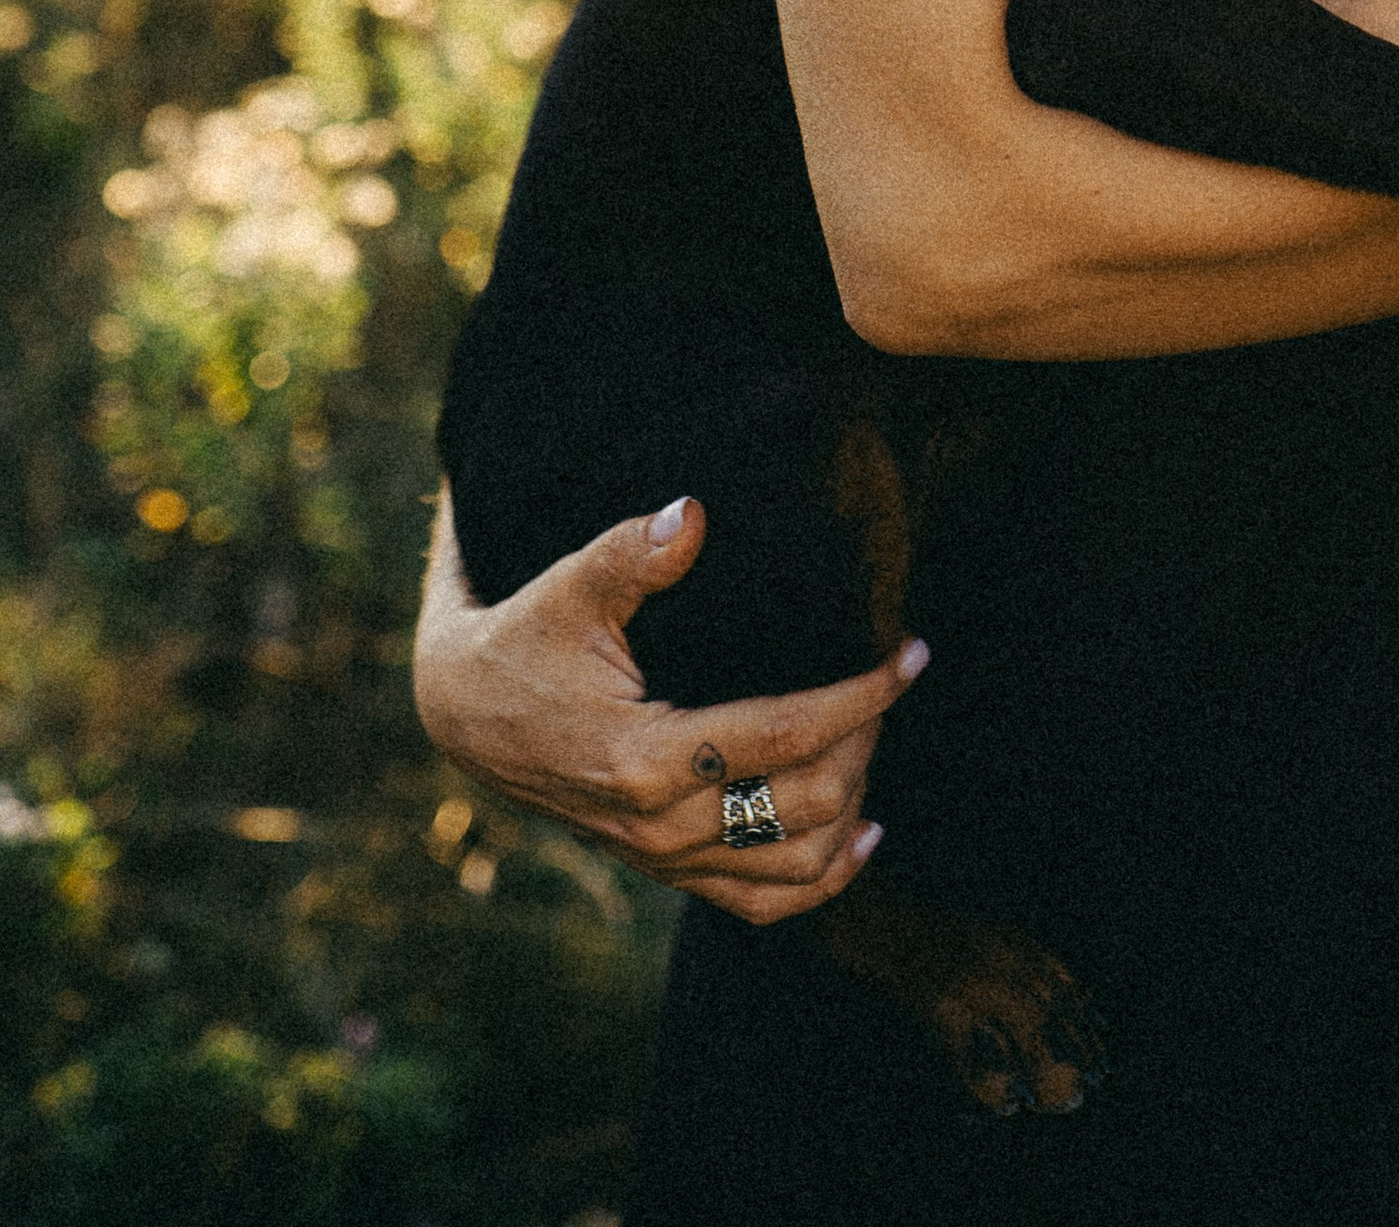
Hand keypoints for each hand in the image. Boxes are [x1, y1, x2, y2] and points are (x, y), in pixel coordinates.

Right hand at [412, 487, 924, 924]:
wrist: (466, 714)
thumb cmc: (527, 638)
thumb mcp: (568, 587)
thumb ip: (631, 554)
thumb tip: (691, 514)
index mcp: (644, 759)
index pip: (785, 735)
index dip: (861, 695)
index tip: (912, 652)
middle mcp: (659, 827)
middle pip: (807, 802)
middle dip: (865, 738)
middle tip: (890, 676)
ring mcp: (663, 860)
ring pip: (795, 867)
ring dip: (853, 804)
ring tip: (877, 735)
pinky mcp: (666, 871)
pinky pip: (759, 904)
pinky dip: (821, 879)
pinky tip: (862, 837)